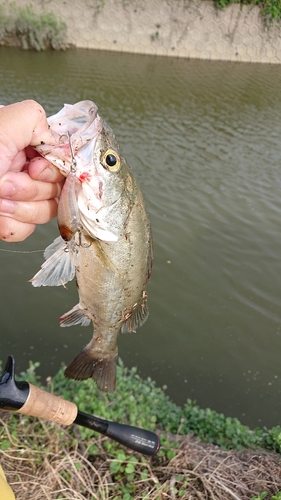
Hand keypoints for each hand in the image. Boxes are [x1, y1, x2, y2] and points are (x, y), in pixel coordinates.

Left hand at [0, 100, 63, 241]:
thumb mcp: (0, 126)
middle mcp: (21, 169)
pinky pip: (27, 230)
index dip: (51, 169)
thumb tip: (56, 139)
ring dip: (21, 208)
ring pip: (44, 211)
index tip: (34, 168)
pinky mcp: (8, 219)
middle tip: (3, 182)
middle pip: (55, 188)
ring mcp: (16, 197)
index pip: (60, 161)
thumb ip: (34, 120)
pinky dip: (11, 224)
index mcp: (21, 145)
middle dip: (30, 188)